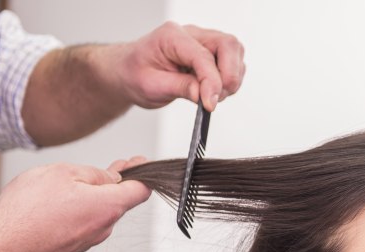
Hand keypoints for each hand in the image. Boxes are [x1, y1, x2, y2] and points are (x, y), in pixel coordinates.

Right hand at [0, 158, 150, 251]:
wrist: (3, 244)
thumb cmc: (28, 209)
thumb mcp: (63, 173)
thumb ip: (95, 173)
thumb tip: (112, 177)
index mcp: (108, 206)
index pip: (141, 190)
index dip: (141, 173)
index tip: (138, 162)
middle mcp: (104, 227)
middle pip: (120, 200)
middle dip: (116, 181)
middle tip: (114, 166)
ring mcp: (90, 239)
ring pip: (101, 211)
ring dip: (95, 195)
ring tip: (74, 183)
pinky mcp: (75, 245)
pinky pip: (86, 222)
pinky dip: (82, 208)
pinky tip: (63, 201)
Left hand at [99, 22, 245, 111]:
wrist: (130, 72)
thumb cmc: (136, 74)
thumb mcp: (152, 86)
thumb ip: (180, 88)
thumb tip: (205, 96)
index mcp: (172, 36)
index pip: (203, 56)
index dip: (211, 82)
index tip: (210, 104)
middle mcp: (192, 35)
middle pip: (228, 45)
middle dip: (230, 74)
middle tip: (218, 97)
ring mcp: (204, 43)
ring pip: (234, 53)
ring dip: (232, 78)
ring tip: (213, 96)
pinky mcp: (211, 54)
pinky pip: (233, 63)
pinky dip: (230, 79)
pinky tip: (214, 91)